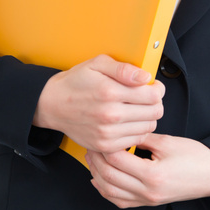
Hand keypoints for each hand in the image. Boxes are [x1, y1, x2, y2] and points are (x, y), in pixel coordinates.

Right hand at [33, 54, 164, 153]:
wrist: (52, 104)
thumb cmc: (76, 82)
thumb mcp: (98, 64)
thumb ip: (124, 69)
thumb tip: (145, 77)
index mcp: (110, 92)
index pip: (153, 95)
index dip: (158, 89)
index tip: (153, 86)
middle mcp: (110, 115)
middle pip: (155, 112)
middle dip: (156, 103)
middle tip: (148, 97)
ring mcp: (107, 133)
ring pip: (148, 128)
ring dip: (148, 117)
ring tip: (138, 108)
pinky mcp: (105, 145)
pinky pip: (136, 140)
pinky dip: (138, 131)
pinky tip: (130, 121)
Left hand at [85, 133, 209, 207]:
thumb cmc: (197, 158)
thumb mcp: (169, 142)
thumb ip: (143, 137)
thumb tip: (124, 132)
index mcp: (152, 174)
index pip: (117, 160)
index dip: (106, 146)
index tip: (102, 134)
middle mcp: (147, 191)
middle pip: (109, 177)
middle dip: (96, 160)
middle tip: (93, 145)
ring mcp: (147, 200)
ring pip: (110, 192)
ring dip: (97, 175)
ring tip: (93, 160)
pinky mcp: (148, 202)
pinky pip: (120, 201)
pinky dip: (106, 191)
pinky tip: (101, 180)